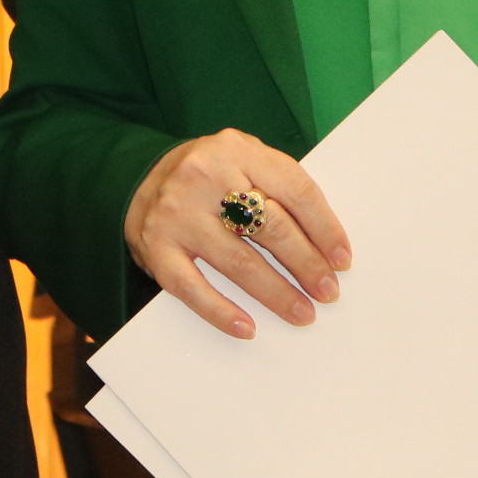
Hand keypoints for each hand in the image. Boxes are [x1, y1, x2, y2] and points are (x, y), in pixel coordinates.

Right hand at [124, 130, 351, 338]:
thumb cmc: (205, 175)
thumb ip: (276, 185)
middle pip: (270, 227)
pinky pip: (192, 287)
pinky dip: (221, 312)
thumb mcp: (240, 159)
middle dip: (306, 264)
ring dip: (276, 293)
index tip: (342, 260)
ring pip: (238, 261)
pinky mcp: (156, 247)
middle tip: (328, 292)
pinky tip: (247, 327)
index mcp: (235, 150)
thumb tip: (325, 242)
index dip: (324, 228)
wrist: (134, 177)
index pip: (294, 190)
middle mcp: (204, 177)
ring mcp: (177, 214)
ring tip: (302, 312)